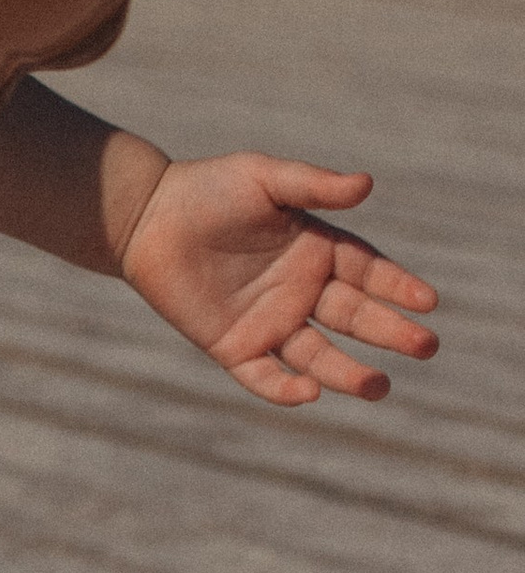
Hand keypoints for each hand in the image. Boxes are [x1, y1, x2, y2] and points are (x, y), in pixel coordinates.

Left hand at [115, 153, 438, 407]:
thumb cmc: (208, 189)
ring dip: (349, 373)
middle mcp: (302, 291)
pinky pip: (264, 376)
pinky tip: (308, 393)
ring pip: (318, 357)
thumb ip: (313, 186)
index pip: (368, 273)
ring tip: (379, 386)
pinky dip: (285, 388)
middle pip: (354, 317)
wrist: (145, 217)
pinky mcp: (234, 347)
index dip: (398, 287)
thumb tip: (367, 184)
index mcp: (318, 251)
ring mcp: (270, 322)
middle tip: (425, 347)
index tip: (427, 301)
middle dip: (390, 332)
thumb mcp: (265, 179)